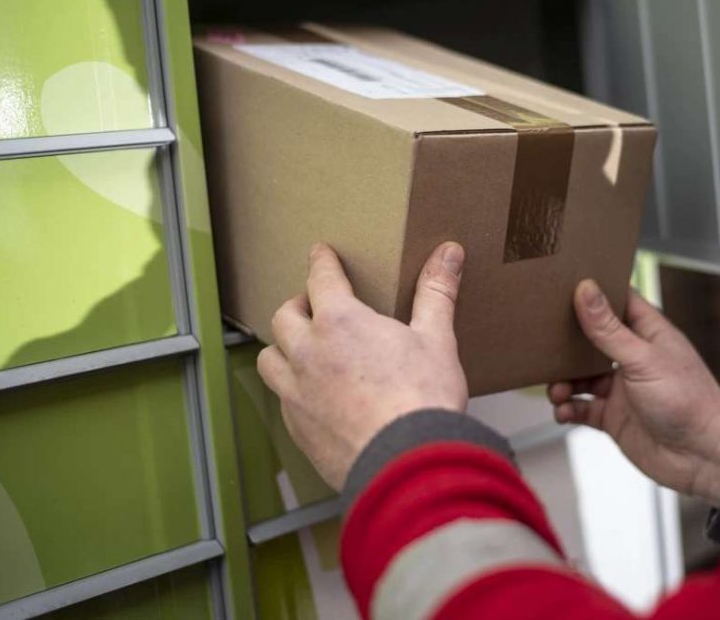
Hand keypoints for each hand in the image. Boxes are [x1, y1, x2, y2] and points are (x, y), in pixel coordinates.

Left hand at [257, 241, 467, 491]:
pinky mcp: (298, 429)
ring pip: (271, 359)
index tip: (320, 253)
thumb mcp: (436, 339)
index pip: (321, 279)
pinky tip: (313, 395)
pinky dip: (292, 389)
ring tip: (301, 349)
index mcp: (341, 323)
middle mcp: (308, 353)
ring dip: (283, 348)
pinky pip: (283, 399)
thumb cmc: (422, 400)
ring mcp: (297, 393)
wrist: (406, 465)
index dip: (321, 262)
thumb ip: (436, 293)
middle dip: (297, 305)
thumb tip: (448, 253)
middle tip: (312, 305)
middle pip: (285, 317)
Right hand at [548, 280, 719, 506]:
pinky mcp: (614, 418)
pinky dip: (568, 409)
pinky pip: (582, 409)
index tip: (565, 287)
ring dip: (564, 381)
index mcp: (649, 334)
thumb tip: (587, 290)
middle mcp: (634, 359)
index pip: (619, 302)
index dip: (595, 293)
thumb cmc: (689, 402)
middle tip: (546, 345)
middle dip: (568, 344)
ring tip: (557, 390)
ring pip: (581, 377)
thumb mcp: (643, 359)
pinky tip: (564, 411)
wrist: (703, 458)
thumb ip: (609, 329)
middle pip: (592, 340)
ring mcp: (623, 389)